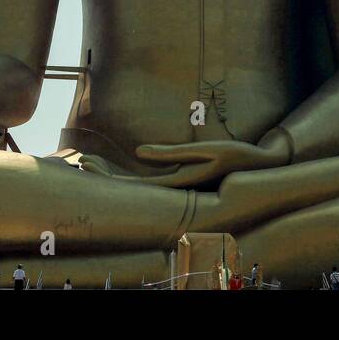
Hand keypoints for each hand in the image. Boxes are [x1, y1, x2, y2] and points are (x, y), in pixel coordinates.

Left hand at [81, 135, 290, 188]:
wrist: (259, 165)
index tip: (85, 164)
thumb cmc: (234, 156)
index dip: (107, 177)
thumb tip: (138, 152)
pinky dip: (132, 173)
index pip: (132, 186)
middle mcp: (173, 188)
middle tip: (79, 161)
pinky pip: (149, 178)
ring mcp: (176, 184)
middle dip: (104, 175)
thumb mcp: (203, 151)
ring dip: (116, 174)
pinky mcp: (181, 178)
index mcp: (175, 184)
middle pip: (130, 187)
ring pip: (138, 183)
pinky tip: (120, 165)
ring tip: (92, 163)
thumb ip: (171, 154)